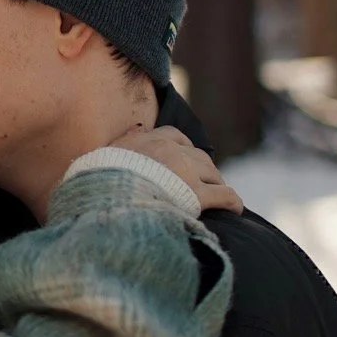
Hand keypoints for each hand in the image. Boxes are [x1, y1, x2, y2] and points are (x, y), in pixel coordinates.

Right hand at [107, 122, 243, 214]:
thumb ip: (126, 141)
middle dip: (203, 169)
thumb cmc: (100, 182)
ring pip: (212, 174)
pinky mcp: (196, 195)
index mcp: (148, 140)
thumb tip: (137, 127)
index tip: (184, 158)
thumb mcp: (107, 155)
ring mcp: (186, 172)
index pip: (174, 136)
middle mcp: (171, 151)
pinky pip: (225, 196)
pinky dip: (232, 202)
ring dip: (216, 184)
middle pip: (197, 156)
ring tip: (218, 197)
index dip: (183, 148)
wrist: (107, 201)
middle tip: (204, 182)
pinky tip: (235, 210)